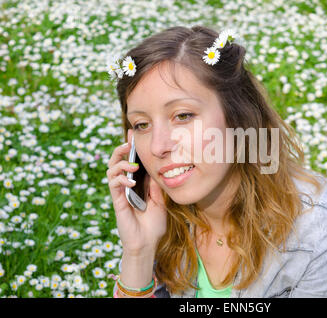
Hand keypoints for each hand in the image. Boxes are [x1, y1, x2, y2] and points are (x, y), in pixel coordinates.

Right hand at [106, 129, 166, 253]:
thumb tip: (157, 167)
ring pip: (111, 170)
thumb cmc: (154, 224)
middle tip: (128, 143)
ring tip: (132, 165)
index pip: (131, 161)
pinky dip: (121, 180)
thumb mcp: (160, 200)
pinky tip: (131, 182)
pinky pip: (113, 185)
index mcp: (137, 183)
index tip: (133, 134)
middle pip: (116, 161)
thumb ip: (156, 185)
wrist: (148, 243)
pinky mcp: (117, 202)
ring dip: (120, 163)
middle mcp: (126, 185)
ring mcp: (120, 193)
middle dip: (120, 149)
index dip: (130, 147)